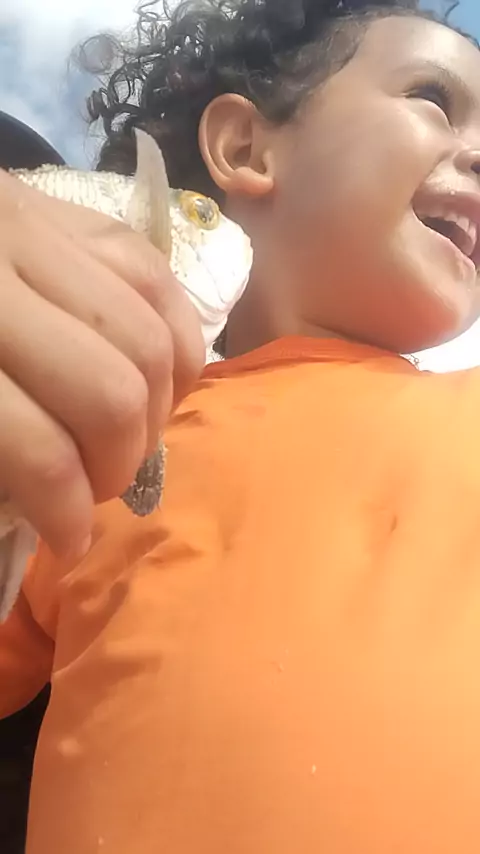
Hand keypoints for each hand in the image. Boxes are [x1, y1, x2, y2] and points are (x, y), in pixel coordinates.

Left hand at [0, 169, 203, 557]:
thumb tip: (42, 505)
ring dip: (155, 411)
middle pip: (112, 395)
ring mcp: (37, 232)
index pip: (39, 450)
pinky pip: (156, 276)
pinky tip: (160, 378)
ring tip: (128, 436)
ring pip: (148, 341)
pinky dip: (174, 339)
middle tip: (97, 487)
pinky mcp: (67, 212)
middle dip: (118, 464)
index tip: (70, 542)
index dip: (66, 513)